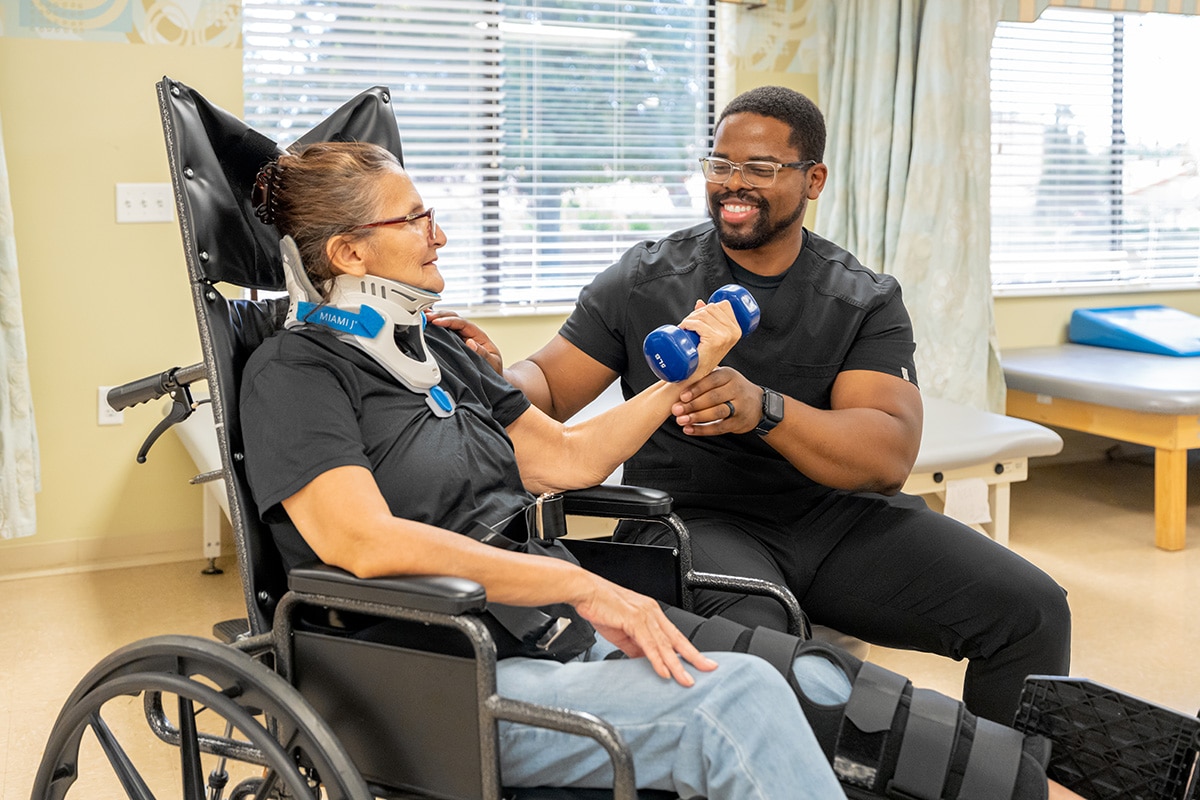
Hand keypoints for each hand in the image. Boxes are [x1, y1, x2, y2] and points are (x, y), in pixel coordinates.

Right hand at [426, 310, 503, 374]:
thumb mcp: (493, 363)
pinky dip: (435, 328)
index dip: (449, 321)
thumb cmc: (493, 369)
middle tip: (426, 316)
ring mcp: (461, 338)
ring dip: (436, 319)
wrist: (492, 376)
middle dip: (440, 316)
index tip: (437, 321)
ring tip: (423, 317)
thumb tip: (471, 343)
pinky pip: (445, 333)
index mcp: (479, 336)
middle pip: (454, 319)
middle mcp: (469, 334)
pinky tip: (426, 325)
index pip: (462, 323)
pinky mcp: (455, 343)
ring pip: (448, 323)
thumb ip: (484, 354)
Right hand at [572, 573, 717, 685]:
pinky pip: (648, 643)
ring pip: (664, 644)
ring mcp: (644, 615)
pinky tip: (664, 671)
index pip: (674, 635)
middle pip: (676, 639)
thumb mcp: (622, 632)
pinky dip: (657, 659)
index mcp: (651, 613)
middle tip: (708, 669)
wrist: (585, 591)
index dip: (688, 650)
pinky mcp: (633, 619)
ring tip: (686, 679)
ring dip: (677, 664)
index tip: (699, 662)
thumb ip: (635, 648)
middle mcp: (652, 612)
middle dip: (694, 656)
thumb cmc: (600, 606)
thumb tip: (645, 662)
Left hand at [672, 366, 762, 435]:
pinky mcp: (739, 422)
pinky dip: (703, 430)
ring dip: (697, 417)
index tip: (682, 396)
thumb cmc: (731, 388)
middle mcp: (736, 389)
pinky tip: (689, 430)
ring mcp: (739, 407)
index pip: (712, 380)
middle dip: (693, 404)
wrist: (758, 404)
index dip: (696, 388)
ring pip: (717, 412)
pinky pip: (719, 427)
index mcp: (729, 375)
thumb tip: (678, 377)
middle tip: (676, 410)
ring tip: (681, 420)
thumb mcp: (723, 377)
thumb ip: (705, 376)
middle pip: (713, 397)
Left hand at [676, 298, 742, 378]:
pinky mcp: (715, 341)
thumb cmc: (702, 358)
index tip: (698, 317)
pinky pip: (698, 324)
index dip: (708, 307)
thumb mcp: (710, 335)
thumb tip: (700, 302)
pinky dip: (688, 323)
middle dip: (696, 313)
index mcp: (737, 330)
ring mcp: (725, 337)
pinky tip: (684, 328)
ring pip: (704, 314)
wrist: (694, 376)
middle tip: (688, 325)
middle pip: (712, 308)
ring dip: (690, 318)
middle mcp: (733, 332)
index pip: (723, 305)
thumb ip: (708, 318)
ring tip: (685, 328)